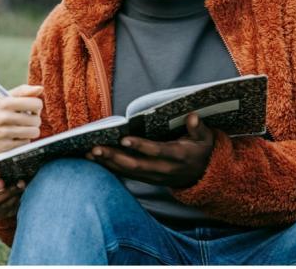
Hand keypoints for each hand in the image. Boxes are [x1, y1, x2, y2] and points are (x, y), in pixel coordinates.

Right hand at [0, 84, 42, 155]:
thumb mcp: (2, 98)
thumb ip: (22, 92)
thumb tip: (40, 88)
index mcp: (5, 103)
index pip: (35, 104)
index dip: (36, 106)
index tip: (31, 108)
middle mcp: (4, 118)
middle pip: (36, 120)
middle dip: (34, 119)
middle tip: (26, 119)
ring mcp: (4, 134)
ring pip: (33, 133)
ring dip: (30, 131)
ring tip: (22, 128)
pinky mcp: (4, 147)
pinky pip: (25, 143)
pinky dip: (23, 140)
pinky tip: (15, 136)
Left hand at [87, 113, 214, 187]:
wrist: (203, 176)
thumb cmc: (201, 151)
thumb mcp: (205, 139)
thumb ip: (198, 128)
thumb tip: (192, 116)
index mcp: (178, 156)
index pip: (157, 151)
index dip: (140, 146)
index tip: (124, 138)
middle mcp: (164, 169)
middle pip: (136, 165)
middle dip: (114, 157)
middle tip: (95, 148)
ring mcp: (154, 176)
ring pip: (128, 172)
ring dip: (108, 163)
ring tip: (89, 153)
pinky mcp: (147, 179)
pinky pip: (127, 175)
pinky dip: (111, 168)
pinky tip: (96, 160)